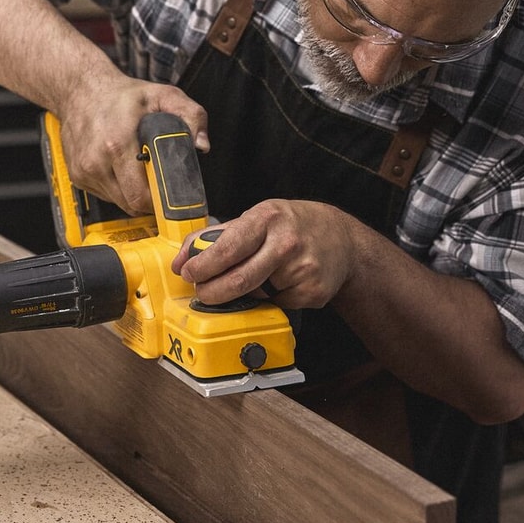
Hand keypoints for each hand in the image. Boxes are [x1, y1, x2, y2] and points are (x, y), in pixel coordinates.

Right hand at [55, 75, 209, 215]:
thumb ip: (191, 115)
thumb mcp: (163, 95)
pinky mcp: (77, 176)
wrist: (80, 90)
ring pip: (118, 202)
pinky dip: (117, 187)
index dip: (160, 200)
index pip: (140, 196)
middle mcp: (95, 161)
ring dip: (132, 192)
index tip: (171, 196)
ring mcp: (83, 171)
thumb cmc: (121, 95)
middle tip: (159, 180)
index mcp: (116, 144)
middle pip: (131, 204)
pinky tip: (120, 166)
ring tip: (138, 168)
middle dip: (150, 199)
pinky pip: (105, 195)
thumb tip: (200, 144)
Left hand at [171, 199, 355, 307]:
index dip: (203, 266)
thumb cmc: (291, 225)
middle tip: (203, 292)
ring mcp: (302, 270)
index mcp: (267, 219)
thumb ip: (216, 237)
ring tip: (252, 276)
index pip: (228, 248)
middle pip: (239, 280)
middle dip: (212, 291)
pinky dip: (268, 298)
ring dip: (242, 294)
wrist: (342, 239)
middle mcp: (286, 243)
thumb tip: (181, 260)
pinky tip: (280, 281)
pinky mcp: (312, 293)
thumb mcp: (256, 218)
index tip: (188, 274)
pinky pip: (275, 304)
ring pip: (255, 295)